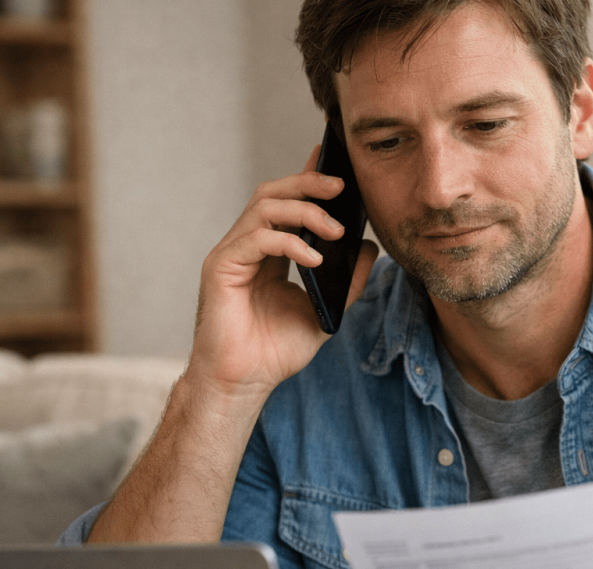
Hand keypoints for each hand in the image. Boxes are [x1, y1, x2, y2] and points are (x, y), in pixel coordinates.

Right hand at [186, 145, 378, 399]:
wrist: (244, 383)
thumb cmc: (276, 351)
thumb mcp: (325, 311)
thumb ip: (348, 281)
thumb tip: (372, 248)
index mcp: (269, 252)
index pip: (288, 203)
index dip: (309, 177)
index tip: (336, 161)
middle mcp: (247, 245)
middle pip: (274, 193)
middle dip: (309, 183)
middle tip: (343, 187)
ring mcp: (232, 253)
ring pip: (264, 206)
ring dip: (304, 211)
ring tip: (336, 230)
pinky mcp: (221, 267)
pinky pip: (256, 239)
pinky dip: (289, 242)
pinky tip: (314, 258)